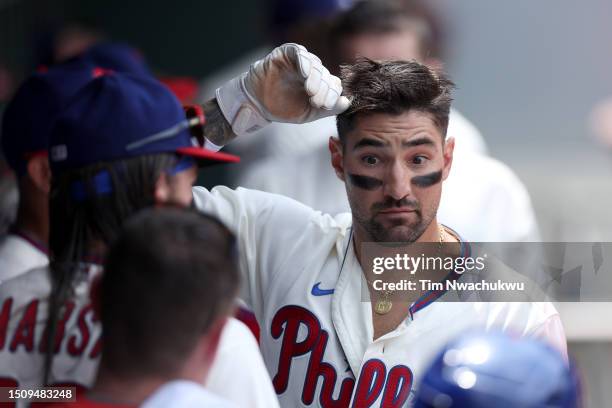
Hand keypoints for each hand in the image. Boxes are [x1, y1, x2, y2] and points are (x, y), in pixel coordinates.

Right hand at [216, 43, 349, 135]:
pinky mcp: (287, 53)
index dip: (332, 95)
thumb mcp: (309, 113)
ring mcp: (301, 60)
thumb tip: (347, 102)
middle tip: (317, 102)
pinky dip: (303, 61)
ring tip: (310, 92)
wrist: (258, 104)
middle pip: (326, 75)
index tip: (325, 106)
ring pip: (316, 65)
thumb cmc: (284, 109)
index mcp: (321, 83)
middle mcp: (314, 70)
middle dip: (324, 90)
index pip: (334, 85)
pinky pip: (299, 53)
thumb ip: (328, 108)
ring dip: (316, 79)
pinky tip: (304, 73)